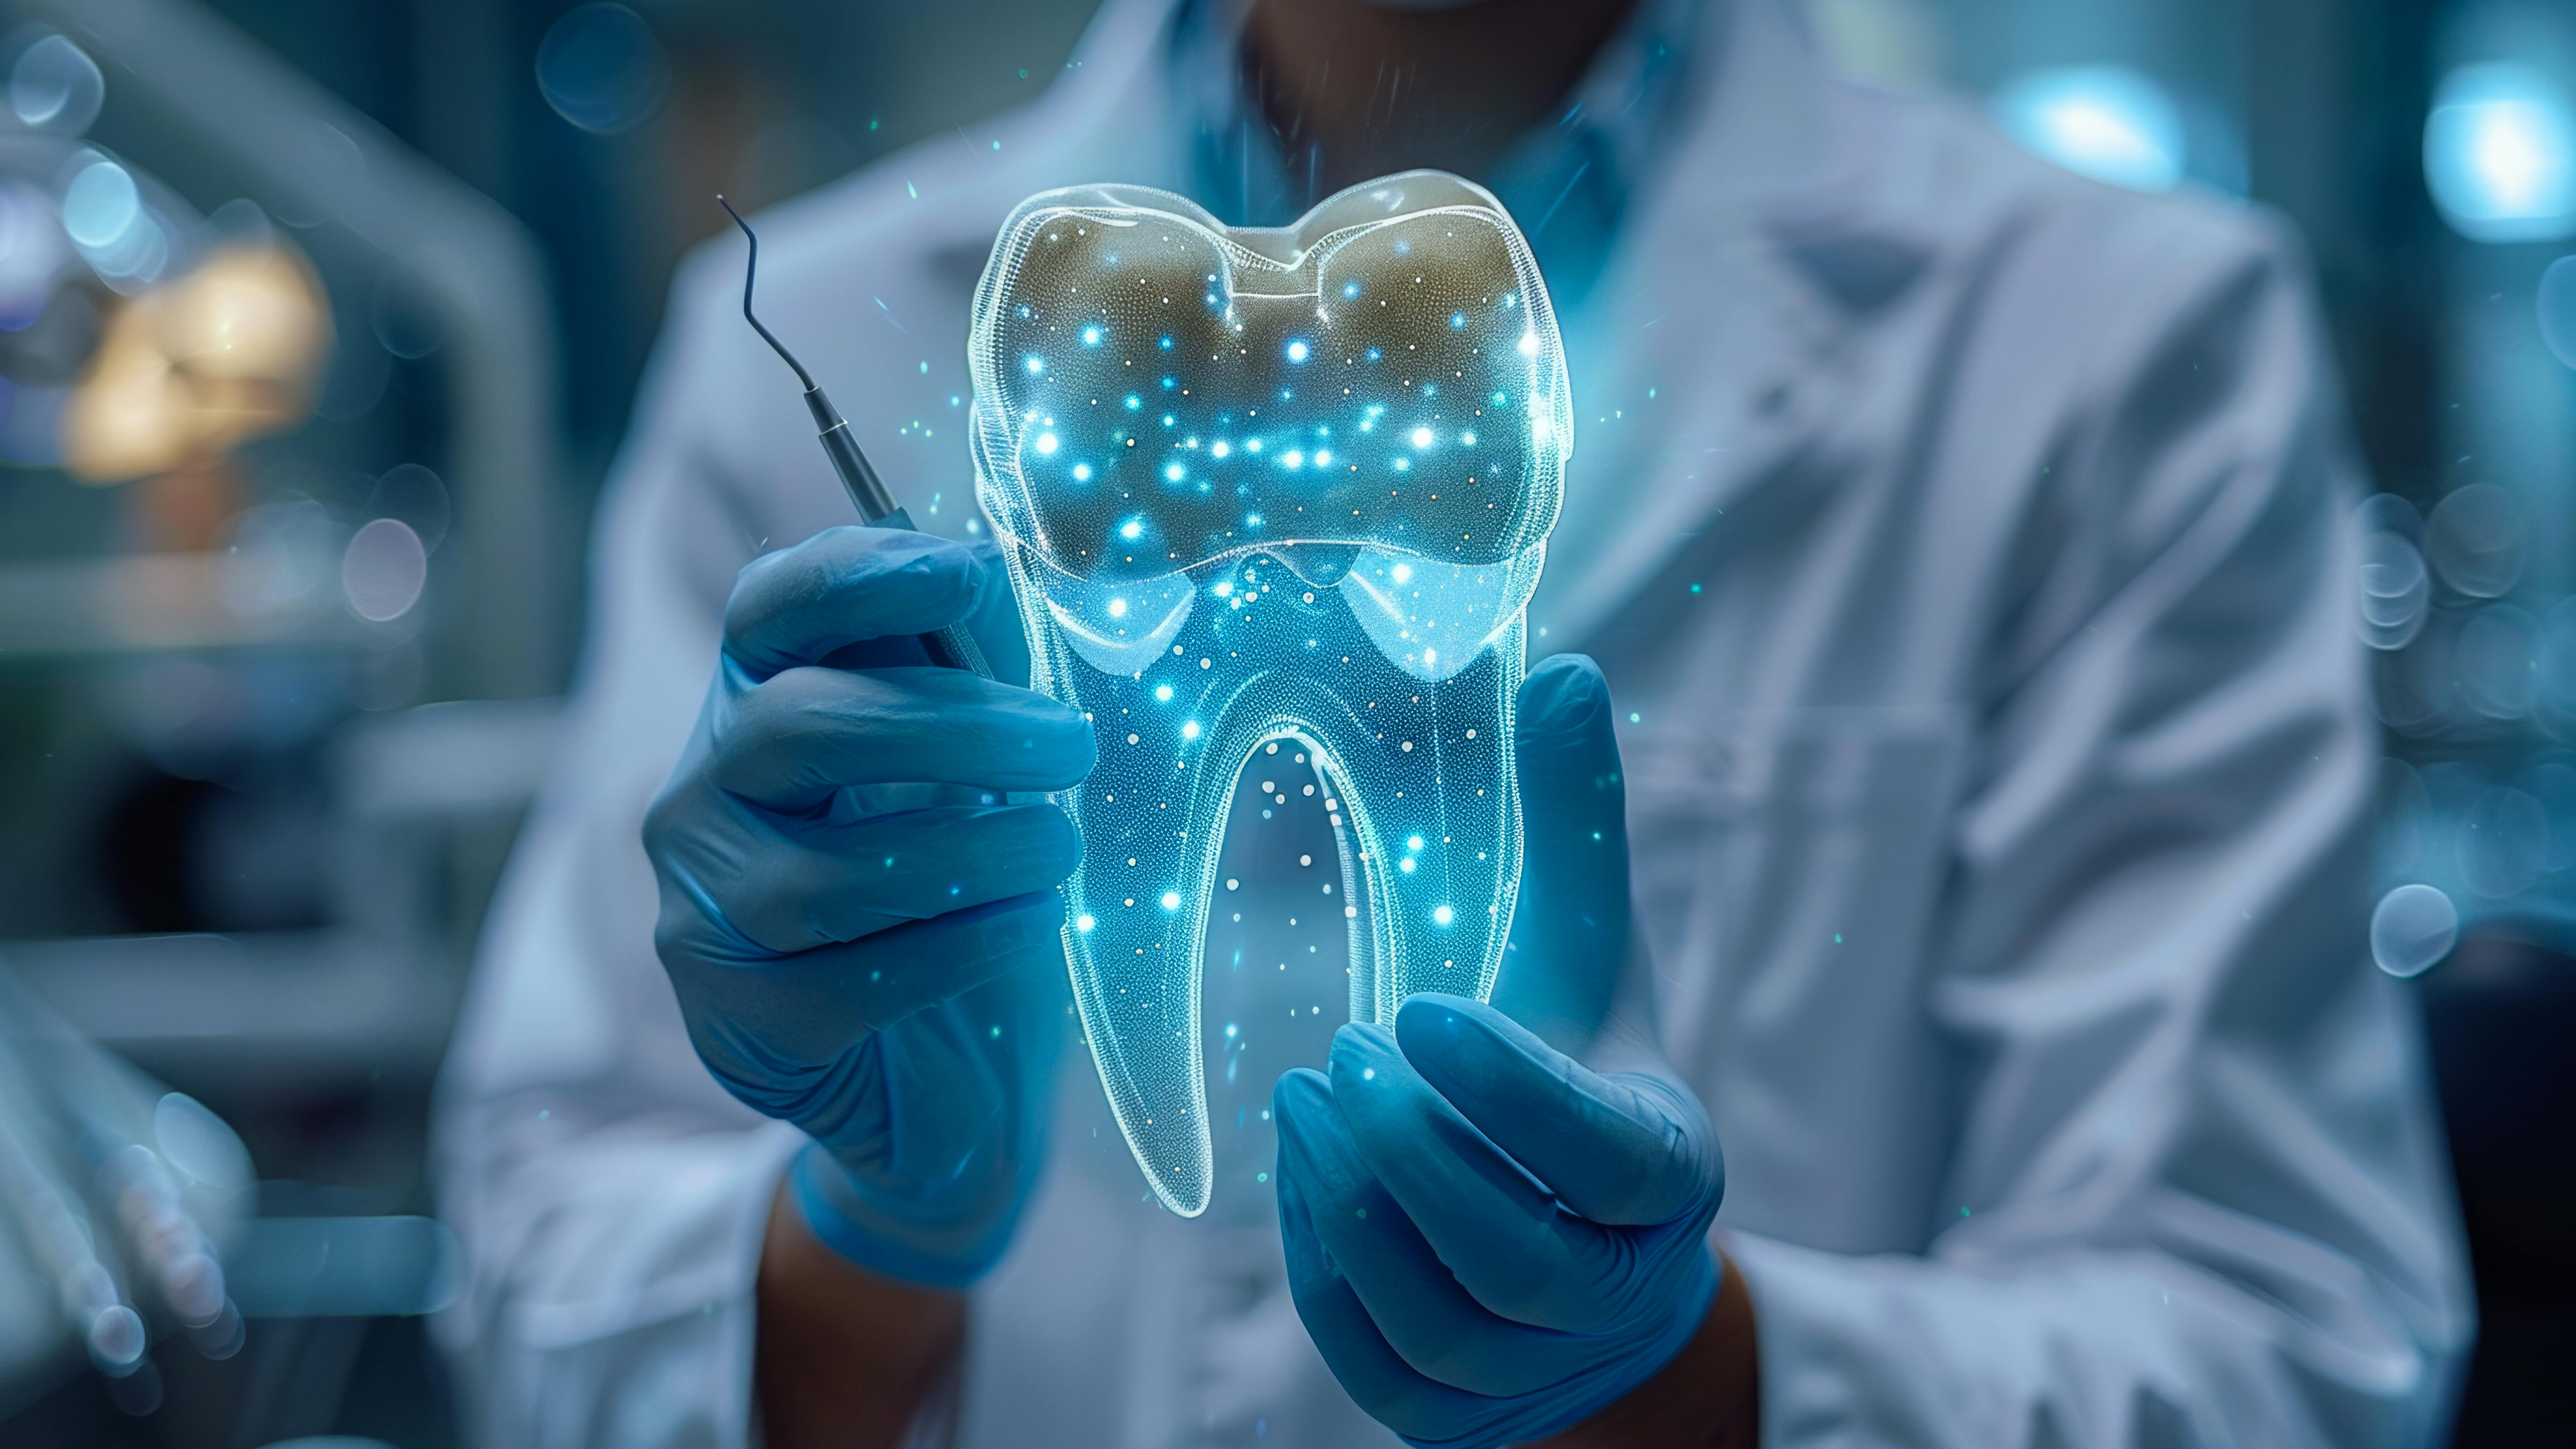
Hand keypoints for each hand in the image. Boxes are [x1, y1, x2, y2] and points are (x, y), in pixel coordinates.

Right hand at [644, 526, 1091, 1286]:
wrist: (941, 1074)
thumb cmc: (959, 882)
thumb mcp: (975, 761)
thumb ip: (979, 669)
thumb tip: (1018, 575)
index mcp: (761, 698)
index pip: (770, 608)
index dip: (857, 576)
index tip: (965, 574)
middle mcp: (706, 792)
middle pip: (798, 727)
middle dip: (955, 727)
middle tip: (1072, 743)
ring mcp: (705, 909)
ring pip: (824, 872)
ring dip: (974, 851)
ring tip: (1061, 849)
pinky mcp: (741, 1020)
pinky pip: (852, 980)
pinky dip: (964, 945)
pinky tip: (1033, 924)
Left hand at [1272, 655, 1730, 1447]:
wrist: (1591, 1260)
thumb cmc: (1581, 1078)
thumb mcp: (1589, 958)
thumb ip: (1576, 829)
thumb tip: (1563, 669)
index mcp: (1666, 1172)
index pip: (1603, 1154)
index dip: (1510, 1090)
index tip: (1415, 1004)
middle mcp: (1615, 1282)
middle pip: (1510, 1250)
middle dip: (1416, 1149)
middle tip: (1352, 1051)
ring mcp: (1532, 1362)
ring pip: (1435, 1310)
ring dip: (1357, 1203)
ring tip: (1313, 1098)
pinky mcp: (1447, 1408)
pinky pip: (1370, 1352)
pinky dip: (1323, 1265)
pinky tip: (1303, 1169)